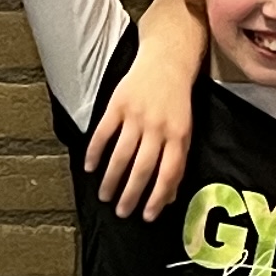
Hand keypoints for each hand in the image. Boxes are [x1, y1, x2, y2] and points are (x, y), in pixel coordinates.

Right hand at [83, 74, 194, 221]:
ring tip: (105, 196)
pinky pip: (104, 133)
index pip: (168, 173)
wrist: (167, 60)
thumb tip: (168, 196)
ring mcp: (136, 116)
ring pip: (121, 155)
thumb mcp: (185, 130)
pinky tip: (90, 168)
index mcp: (178, 135)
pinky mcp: (118, 105)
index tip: (148, 215)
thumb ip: (177, 161)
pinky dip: (95, 152)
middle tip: (122, 212)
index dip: (157, 197)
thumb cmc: (177, 101)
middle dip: (131, 194)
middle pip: (142, 168)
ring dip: (111, 179)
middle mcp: (157, 127)